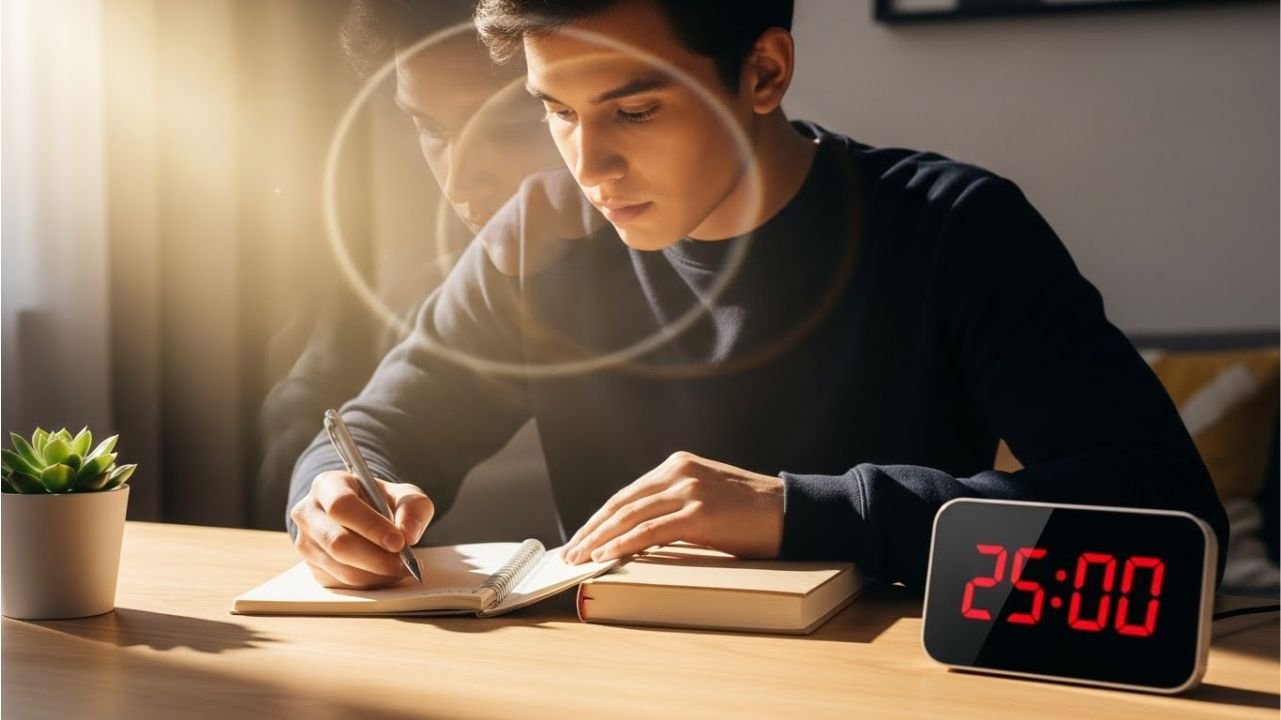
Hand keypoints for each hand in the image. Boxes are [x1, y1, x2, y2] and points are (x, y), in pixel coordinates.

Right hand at [290, 471, 433, 587]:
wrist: (365, 515)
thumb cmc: (382, 501)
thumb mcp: (404, 495)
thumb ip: (413, 508)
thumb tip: (408, 534)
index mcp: (327, 485)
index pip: (342, 505)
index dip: (370, 526)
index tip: (398, 542)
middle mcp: (308, 513)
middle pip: (336, 542)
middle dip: (376, 558)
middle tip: (405, 564)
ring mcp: (306, 543)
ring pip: (340, 567)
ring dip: (376, 574)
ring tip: (400, 569)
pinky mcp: (312, 568)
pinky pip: (341, 583)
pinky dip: (369, 583)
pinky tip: (385, 574)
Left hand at [561, 451, 783, 564]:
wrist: (790, 512)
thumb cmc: (750, 513)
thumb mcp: (706, 497)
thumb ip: (674, 505)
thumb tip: (637, 534)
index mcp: (678, 465)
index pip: (627, 494)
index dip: (599, 518)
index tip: (580, 538)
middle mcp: (679, 472)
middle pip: (621, 503)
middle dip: (591, 530)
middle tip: (569, 553)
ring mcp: (689, 490)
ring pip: (629, 515)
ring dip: (599, 539)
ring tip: (579, 558)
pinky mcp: (698, 513)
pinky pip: (650, 530)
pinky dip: (623, 544)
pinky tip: (605, 556)